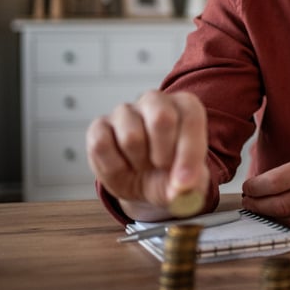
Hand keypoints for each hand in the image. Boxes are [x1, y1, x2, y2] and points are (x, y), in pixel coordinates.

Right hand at [86, 90, 209, 219]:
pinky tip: (123, 166)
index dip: (189, 153)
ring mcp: (125, 111)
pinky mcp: (99, 126)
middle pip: (161, 118)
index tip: (185, 181)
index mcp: (186, 106)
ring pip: (131, 137)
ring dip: (138, 162)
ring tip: (143, 165)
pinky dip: (113, 166)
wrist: (144, 181)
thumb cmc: (172, 172)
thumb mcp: (189, 182)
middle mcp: (155, 101)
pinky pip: (101, 146)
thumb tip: (180, 189)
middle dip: (163, 153)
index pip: (191, 118)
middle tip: (162, 167)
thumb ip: (190, 184)